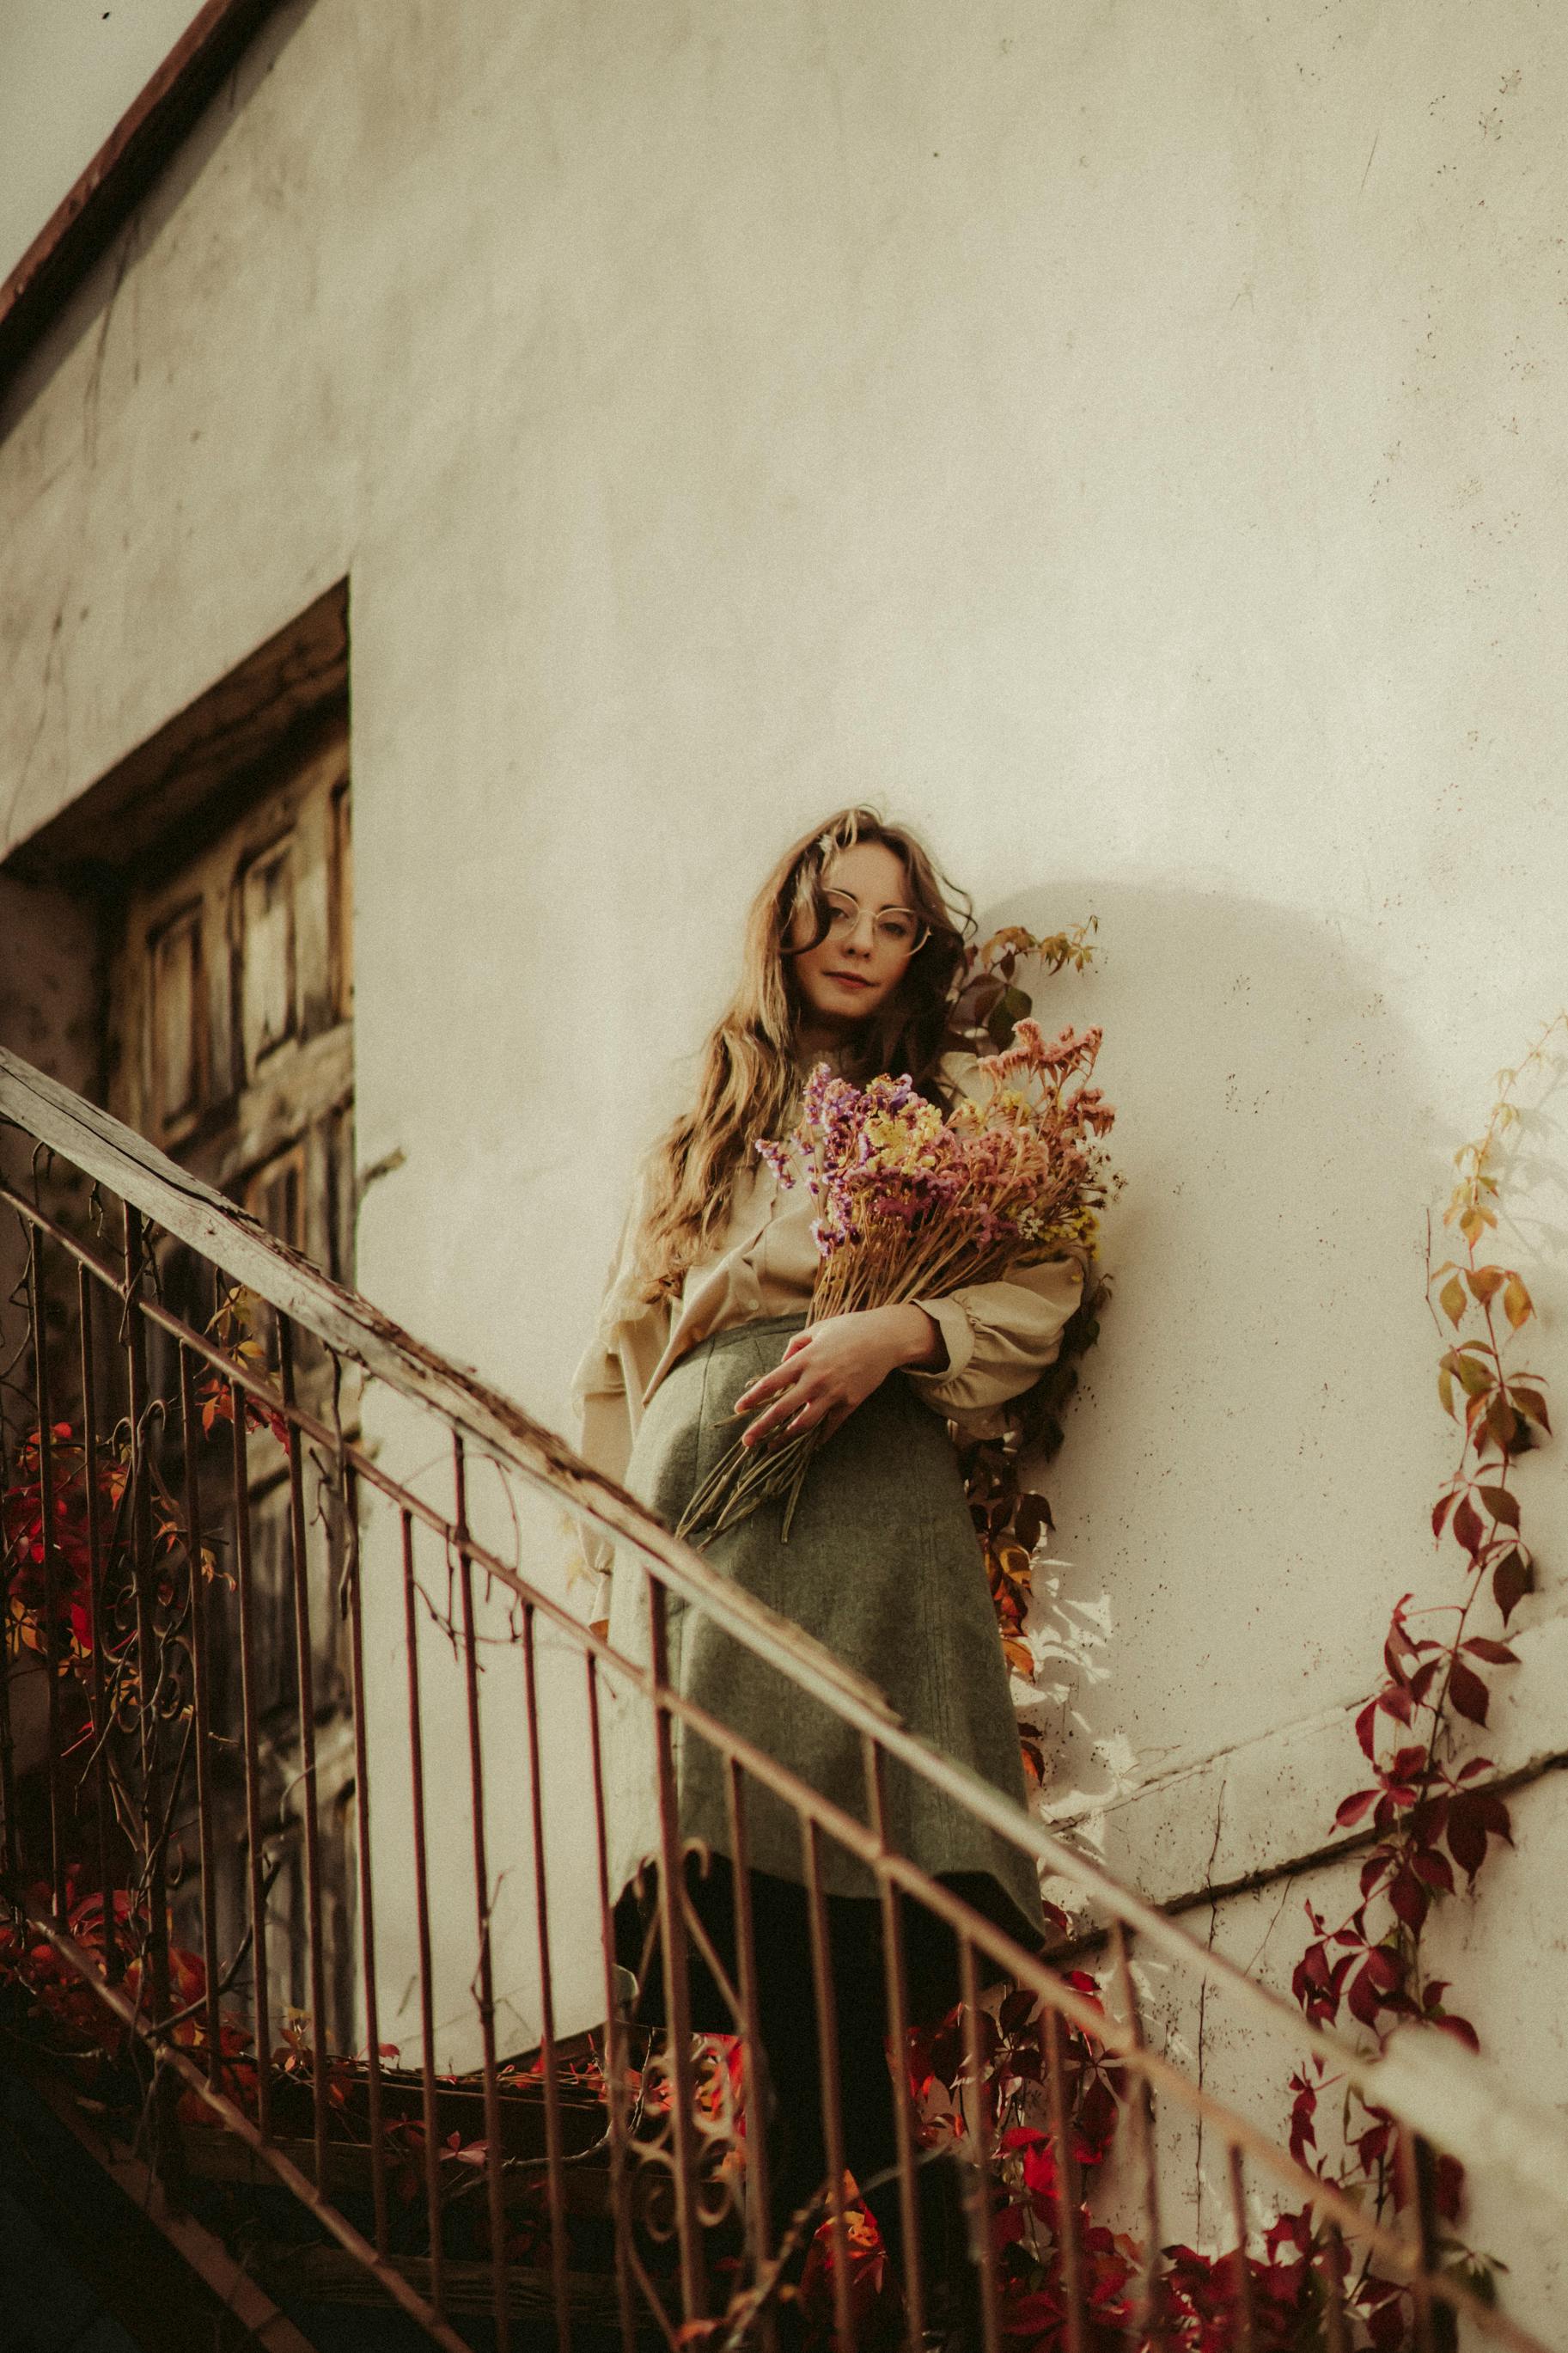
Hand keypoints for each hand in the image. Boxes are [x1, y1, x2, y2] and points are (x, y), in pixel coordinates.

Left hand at [732, 1306, 945, 1451]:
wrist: (885, 1337)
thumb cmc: (850, 1328)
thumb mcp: (818, 1328)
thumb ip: (796, 1344)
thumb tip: (783, 1361)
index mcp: (804, 1360)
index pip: (770, 1383)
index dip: (752, 1398)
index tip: (738, 1409)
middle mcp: (815, 1379)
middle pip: (782, 1409)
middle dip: (761, 1428)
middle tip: (747, 1442)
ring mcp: (833, 1393)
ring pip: (804, 1423)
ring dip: (786, 1438)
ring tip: (772, 1448)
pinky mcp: (850, 1402)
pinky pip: (831, 1425)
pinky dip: (819, 1438)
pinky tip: (809, 1447)